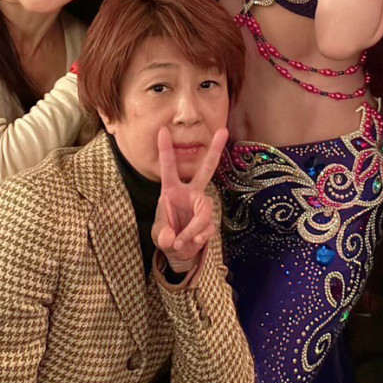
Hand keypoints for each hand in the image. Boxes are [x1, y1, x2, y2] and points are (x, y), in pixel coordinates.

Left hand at [152, 127, 227, 274]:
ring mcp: (202, 205)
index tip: (162, 130)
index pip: (169, 167)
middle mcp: (190, 193)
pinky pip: (207, 226)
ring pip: (205, 210)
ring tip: (181, 242)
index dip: (165, 149)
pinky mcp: (210, 219)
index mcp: (171, 190)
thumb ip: (163, 235)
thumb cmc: (167, 236)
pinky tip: (192, 242)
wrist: (180, 253)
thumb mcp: (159, 235)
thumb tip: (172, 239)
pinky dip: (198, 236)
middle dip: (215, 150)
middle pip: (206, 169)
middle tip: (223, 130)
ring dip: (193, 229)